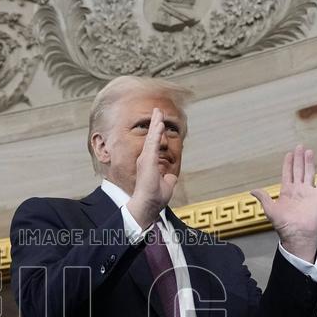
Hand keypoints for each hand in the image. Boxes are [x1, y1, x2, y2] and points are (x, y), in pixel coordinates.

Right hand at [128, 107, 179, 228]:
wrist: (147, 206)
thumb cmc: (154, 199)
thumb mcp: (166, 186)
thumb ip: (168, 179)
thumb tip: (171, 176)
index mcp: (149, 164)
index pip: (154, 144)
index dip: (156, 133)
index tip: (159, 122)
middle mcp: (145, 160)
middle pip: (151, 137)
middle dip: (155, 123)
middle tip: (157, 110)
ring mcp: (145, 159)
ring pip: (151, 137)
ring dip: (155, 124)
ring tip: (158, 112)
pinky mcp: (147, 161)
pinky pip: (152, 143)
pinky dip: (156, 132)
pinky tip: (159, 123)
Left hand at [250, 145, 316, 262]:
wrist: (297, 234)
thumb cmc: (283, 224)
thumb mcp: (270, 210)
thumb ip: (264, 198)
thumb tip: (252, 190)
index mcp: (286, 191)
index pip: (287, 173)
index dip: (288, 164)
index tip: (289, 153)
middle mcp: (298, 189)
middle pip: (299, 170)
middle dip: (299, 159)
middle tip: (300, 146)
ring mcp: (308, 192)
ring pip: (309, 173)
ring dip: (309, 162)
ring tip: (309, 151)